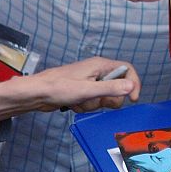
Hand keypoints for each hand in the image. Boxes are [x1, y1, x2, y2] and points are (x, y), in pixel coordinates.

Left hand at [0, 57, 140, 120]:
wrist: (37, 93)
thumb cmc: (58, 87)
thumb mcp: (87, 90)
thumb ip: (111, 88)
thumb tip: (130, 86)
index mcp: (101, 65)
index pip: (127, 70)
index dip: (133, 83)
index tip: (132, 98)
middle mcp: (98, 71)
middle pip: (117, 87)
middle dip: (108, 99)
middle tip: (96, 100)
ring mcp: (90, 81)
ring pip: (105, 97)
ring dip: (94, 104)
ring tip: (80, 101)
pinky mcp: (84, 90)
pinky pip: (94, 101)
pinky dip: (86, 106)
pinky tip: (74, 104)